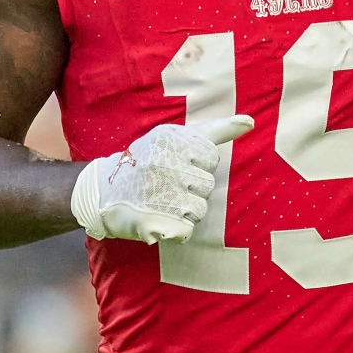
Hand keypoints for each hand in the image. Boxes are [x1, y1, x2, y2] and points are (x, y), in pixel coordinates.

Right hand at [70, 115, 253, 243]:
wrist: (101, 190)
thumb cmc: (147, 161)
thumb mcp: (175, 137)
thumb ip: (215, 130)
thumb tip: (251, 121)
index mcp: (171, 140)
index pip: (211, 158)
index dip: (197, 165)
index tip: (174, 163)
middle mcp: (165, 165)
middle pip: (207, 186)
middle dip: (192, 188)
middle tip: (165, 185)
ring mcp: (159, 194)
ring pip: (200, 210)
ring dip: (185, 210)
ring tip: (161, 201)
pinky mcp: (155, 222)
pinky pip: (187, 230)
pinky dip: (176, 229)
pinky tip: (159, 218)